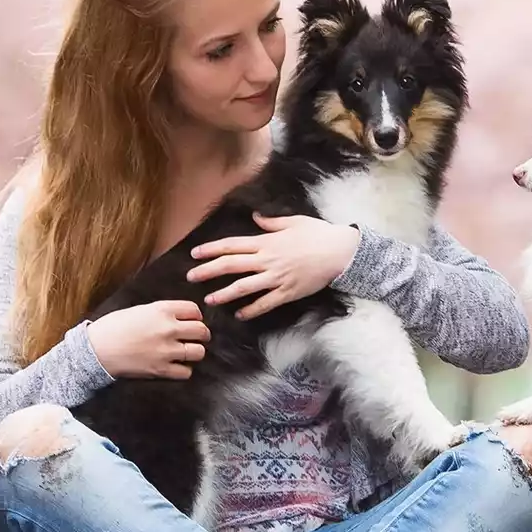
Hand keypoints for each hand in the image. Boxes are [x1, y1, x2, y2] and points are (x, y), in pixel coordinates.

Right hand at [86, 301, 210, 379]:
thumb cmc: (113, 327)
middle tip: (198, 337)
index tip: (193, 320)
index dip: (196, 316)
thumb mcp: (140, 310)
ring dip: (195, 352)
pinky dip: (184, 370)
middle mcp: (168, 329)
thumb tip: (179, 318)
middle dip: (202, 334)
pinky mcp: (161, 369)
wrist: (97, 349)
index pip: (194, 310)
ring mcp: (166, 350)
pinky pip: (186, 372)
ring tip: (188, 352)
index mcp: (162, 310)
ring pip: (199, 352)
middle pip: (201, 331)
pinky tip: (176, 366)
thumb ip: (161, 313)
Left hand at [186, 213, 359, 319]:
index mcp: (266, 241)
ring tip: (209, 300)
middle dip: (209, 271)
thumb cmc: (318, 234)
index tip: (195, 253)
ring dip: (225, 294)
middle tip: (190, 277)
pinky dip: (252, 309)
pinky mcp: (288, 292)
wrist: (340, 252)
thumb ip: (271, 222)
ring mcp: (277, 278)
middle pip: (232, 265)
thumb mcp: (294, 221)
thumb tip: (255, 217)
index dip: (211, 249)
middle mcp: (268, 260)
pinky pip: (266, 303)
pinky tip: (240, 314)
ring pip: (245, 287)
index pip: (232, 245)